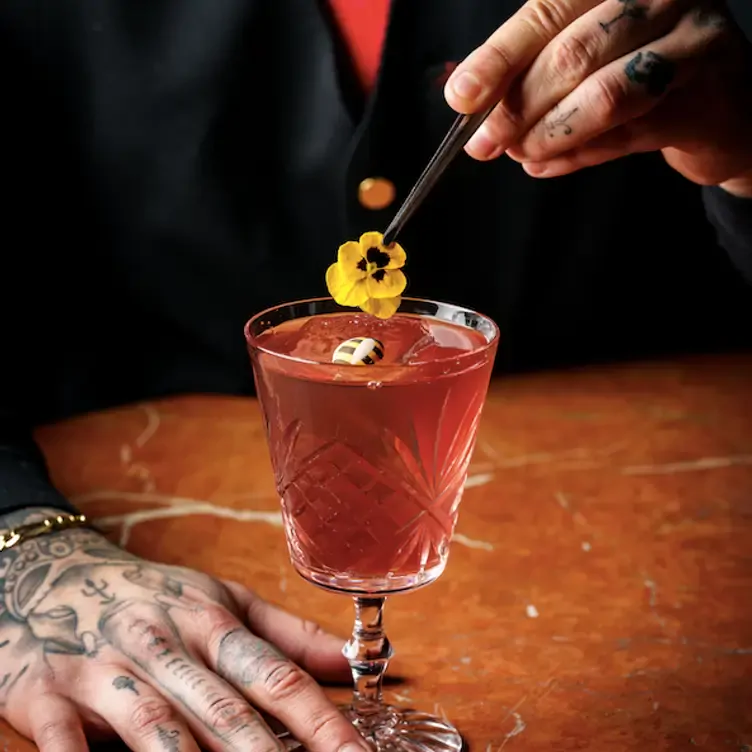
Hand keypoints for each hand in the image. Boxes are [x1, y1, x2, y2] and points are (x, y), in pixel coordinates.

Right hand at [0, 507, 366, 751]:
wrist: (56, 576)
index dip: (320, 722)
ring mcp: (104, 669)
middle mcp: (163, 644)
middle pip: (223, 711)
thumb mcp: (225, 601)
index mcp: (210, 621)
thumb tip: (359, 661)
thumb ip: (290, 636)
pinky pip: (63, 737)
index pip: (275, 676)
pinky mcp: (46, 692)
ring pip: (156, 726)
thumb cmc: (157, 597)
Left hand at [444, 0, 751, 185]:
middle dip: (517, 107)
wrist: (721, 104)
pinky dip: (579, 155)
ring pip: (604, 96)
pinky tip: (548, 163)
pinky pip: (629, 134)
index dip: (498, 59)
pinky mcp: (706, 99)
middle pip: (571, 55)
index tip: (463, 97)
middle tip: (487, 142)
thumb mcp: (583, 55)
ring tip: (521, 153)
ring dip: (549, 134)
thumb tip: (471, 107)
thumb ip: (531, 72)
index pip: (546, 12)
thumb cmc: (640, 69)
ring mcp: (692, 42)